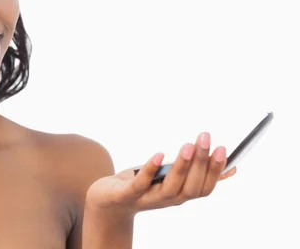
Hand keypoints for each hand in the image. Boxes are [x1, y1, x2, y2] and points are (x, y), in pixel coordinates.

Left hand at [86, 132, 235, 215]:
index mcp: (181, 195)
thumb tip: (231, 169)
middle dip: (201, 163)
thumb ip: (198, 175)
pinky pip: (140, 185)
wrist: (109, 203)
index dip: (215, 171)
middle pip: (191, 186)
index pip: (205, 188)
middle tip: (206, 138)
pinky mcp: (128, 194)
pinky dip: (150, 170)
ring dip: (181, 166)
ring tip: (188, 145)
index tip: (223, 149)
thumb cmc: (144, 186)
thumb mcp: (173, 179)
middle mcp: (168, 200)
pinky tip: (159, 155)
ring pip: (170, 187)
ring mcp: (148, 198)